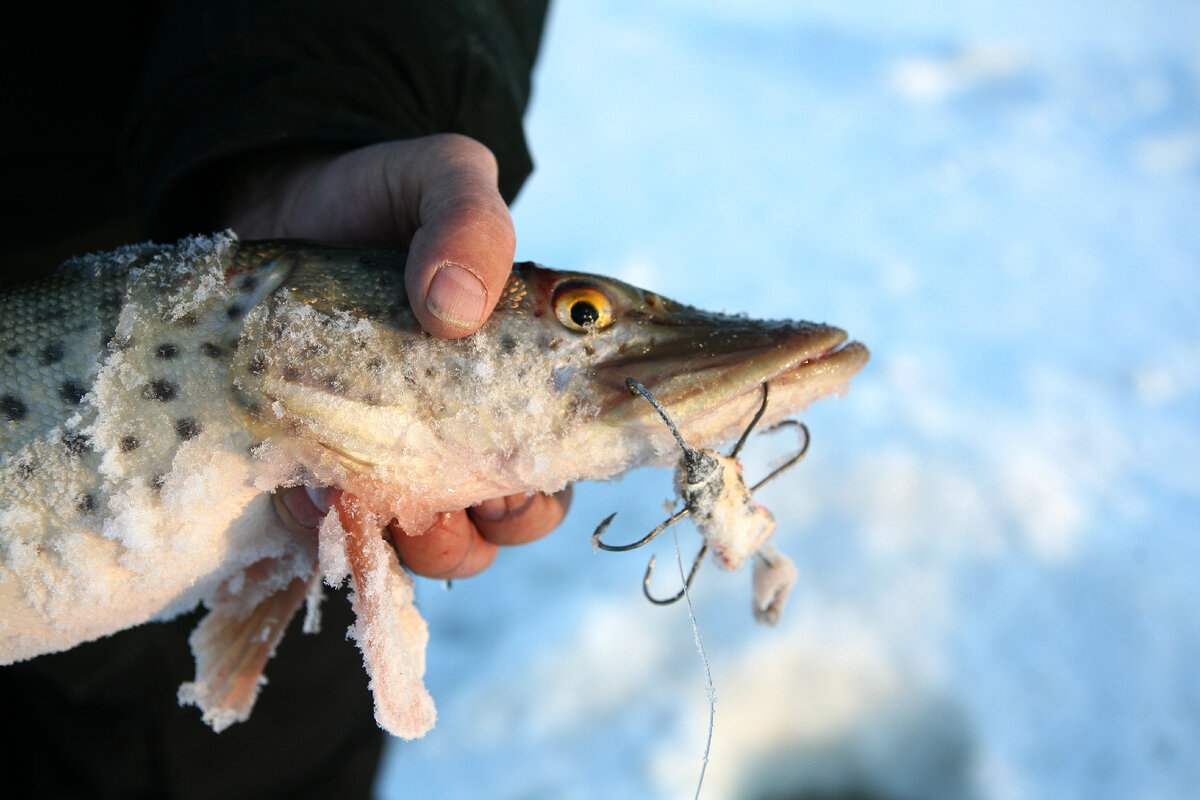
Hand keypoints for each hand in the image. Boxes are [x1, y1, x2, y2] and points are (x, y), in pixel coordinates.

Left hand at [224, 134, 569, 577]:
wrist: (276, 196)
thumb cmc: (378, 194)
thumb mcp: (439, 178)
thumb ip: (468, 221)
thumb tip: (455, 307)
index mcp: (515, 376)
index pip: (558, 461)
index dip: (543, 491)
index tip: (511, 483)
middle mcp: (463, 427)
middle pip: (504, 519)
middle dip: (483, 529)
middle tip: (451, 500)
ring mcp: (389, 453)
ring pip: (431, 541)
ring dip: (416, 541)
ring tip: (372, 502)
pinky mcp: (315, 466)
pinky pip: (335, 534)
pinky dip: (329, 530)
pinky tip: (307, 494)